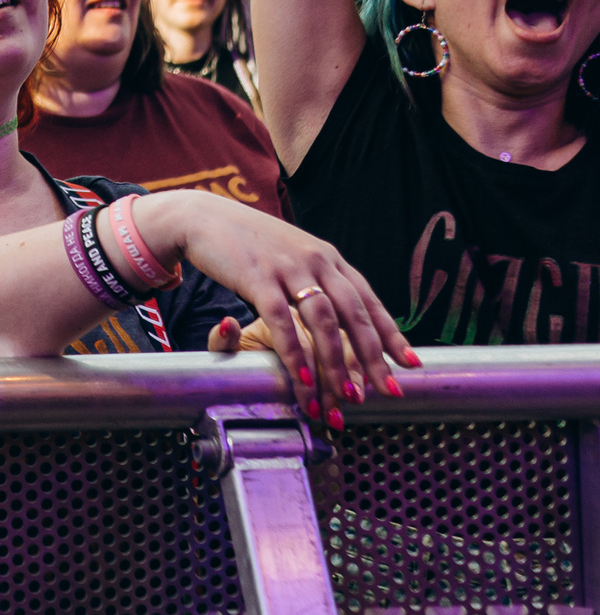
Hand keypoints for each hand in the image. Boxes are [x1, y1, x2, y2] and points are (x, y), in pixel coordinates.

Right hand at [142, 190, 416, 427]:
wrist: (203, 218)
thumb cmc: (248, 243)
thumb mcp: (292, 255)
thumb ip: (316, 279)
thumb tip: (341, 314)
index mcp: (328, 258)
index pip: (369, 301)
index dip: (392, 334)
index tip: (411, 365)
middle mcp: (315, 260)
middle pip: (354, 315)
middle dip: (374, 357)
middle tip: (387, 391)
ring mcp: (287, 267)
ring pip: (323, 321)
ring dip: (338, 363)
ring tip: (346, 395)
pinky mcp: (257, 276)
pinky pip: (282, 320)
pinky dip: (296, 352)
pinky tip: (304, 377)